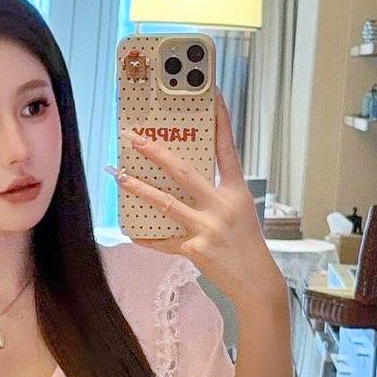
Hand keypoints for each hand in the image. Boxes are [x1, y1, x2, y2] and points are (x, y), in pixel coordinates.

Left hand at [108, 86, 286, 305]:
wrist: (256, 281)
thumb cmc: (246, 242)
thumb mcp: (240, 210)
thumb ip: (217, 192)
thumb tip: (184, 176)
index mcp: (236, 191)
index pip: (227, 149)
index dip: (220, 121)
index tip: (212, 96)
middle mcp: (222, 205)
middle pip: (185, 171)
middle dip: (156, 153)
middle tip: (135, 138)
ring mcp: (208, 227)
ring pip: (166, 203)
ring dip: (140, 188)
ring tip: (120, 176)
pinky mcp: (195, 249)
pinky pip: (163, 241)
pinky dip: (146, 236)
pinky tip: (131, 231)